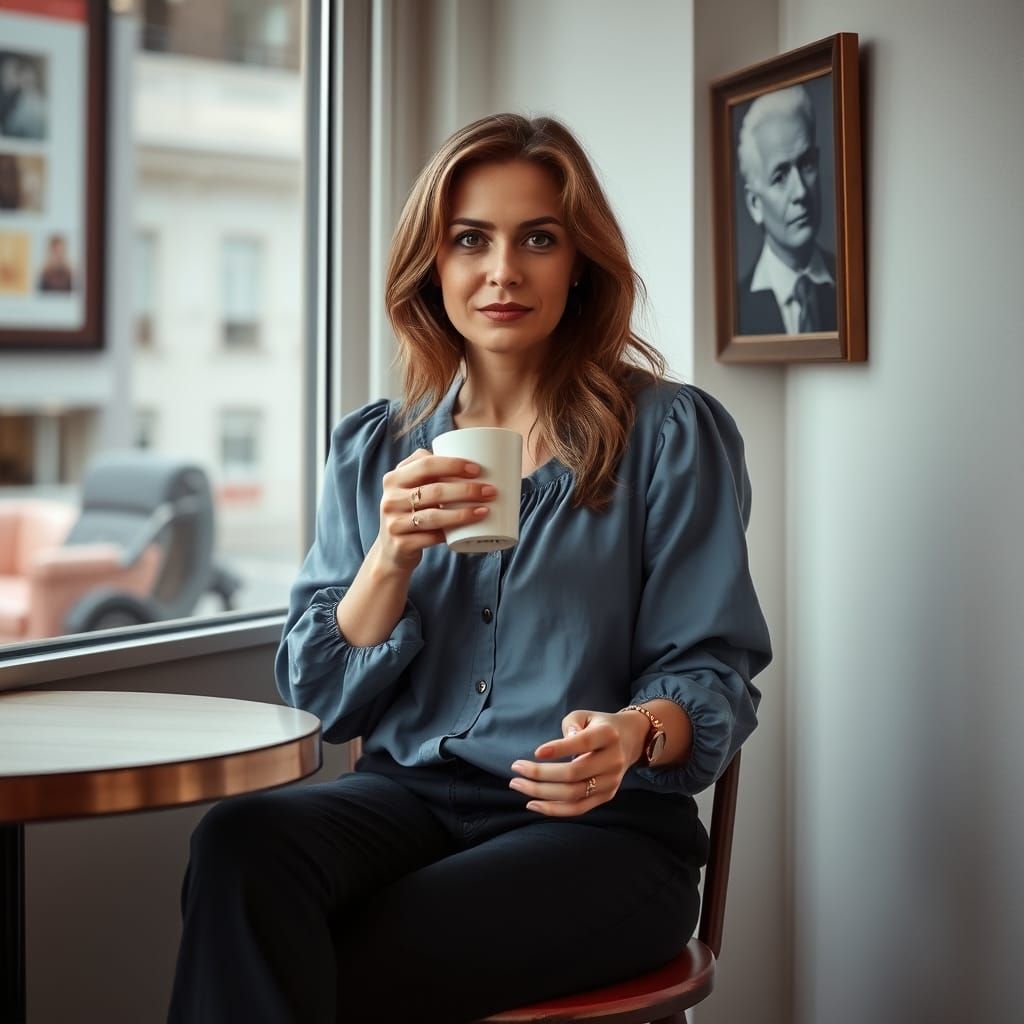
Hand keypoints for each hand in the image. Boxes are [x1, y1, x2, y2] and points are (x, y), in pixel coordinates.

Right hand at [374, 448, 497, 573]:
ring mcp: (394, 523)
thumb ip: (429, 471)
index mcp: (394, 478)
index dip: (453, 465)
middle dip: (466, 490)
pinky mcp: (402, 544)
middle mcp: (390, 499)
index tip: (478, 469)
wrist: (392, 551)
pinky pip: (432, 538)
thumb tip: (470, 457)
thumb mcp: (410, 488)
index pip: (426, 464)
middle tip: (490, 491)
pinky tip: (468, 532)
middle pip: (434, 490)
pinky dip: (452, 534)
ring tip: (485, 510)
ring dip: (463, 513)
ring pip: (434, 516)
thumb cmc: (411, 512)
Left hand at [508, 709, 649, 816]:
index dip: (559, 748)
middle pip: (574, 773)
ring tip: (518, 785)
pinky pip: (578, 808)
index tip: (536, 752)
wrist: (630, 740)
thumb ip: (571, 724)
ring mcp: (611, 781)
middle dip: (541, 774)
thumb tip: (559, 745)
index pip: (583, 743)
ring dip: (542, 793)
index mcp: (608, 735)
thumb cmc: (598, 725)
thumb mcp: (585, 715)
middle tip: (516, 769)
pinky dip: (554, 809)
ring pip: (574, 794)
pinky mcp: (607, 796)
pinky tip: (533, 804)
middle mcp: (612, 760)